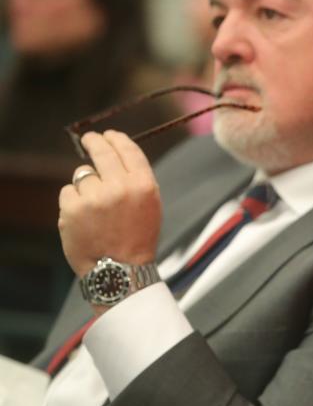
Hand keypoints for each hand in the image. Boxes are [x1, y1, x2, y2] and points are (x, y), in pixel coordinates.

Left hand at [58, 131, 161, 276]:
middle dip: (94, 142)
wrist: (120, 270)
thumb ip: (136, 180)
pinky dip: (72, 202)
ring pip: (82, 175)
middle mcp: (120, 187)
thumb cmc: (137, 238)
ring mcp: (94, 197)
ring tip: (94, 208)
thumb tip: (114, 155)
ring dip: (85, 186)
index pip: (128, 150)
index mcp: (144, 185)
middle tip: (90, 139)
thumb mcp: (150, 206)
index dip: (116, 139)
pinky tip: (82, 218)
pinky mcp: (72, 208)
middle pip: (102, 153)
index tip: (108, 135)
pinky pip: (68, 192)